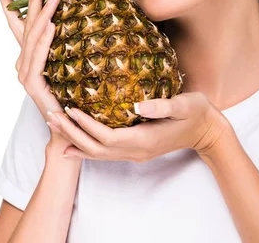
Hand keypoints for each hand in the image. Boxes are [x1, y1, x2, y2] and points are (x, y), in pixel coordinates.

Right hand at [0, 0, 70, 146]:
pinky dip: (45, 39)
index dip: (8, 2)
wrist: (65, 128)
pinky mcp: (30, 82)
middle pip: (26, 24)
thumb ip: (63, 44)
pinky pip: (39, 55)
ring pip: (34, 36)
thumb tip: (75, 19)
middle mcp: (22, 61)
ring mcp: (24, 71)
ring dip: (43, 12)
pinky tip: (51, 24)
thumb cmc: (67, 96)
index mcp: (28, 55)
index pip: (17, 23)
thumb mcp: (65, 64)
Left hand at [46, 91, 232, 161]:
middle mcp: (135, 151)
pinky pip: (104, 153)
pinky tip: (71, 144)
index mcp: (144, 140)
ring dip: (74, 140)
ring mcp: (134, 153)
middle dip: (72, 134)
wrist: (207, 131)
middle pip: (96, 149)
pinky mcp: (134, 148)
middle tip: (51, 115)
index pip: (107, 137)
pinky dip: (85, 148)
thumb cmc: (196, 113)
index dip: (86, 125)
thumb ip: (161, 106)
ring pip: (97, 153)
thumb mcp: (184, 104)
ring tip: (54, 125)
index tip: (69, 109)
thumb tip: (137, 105)